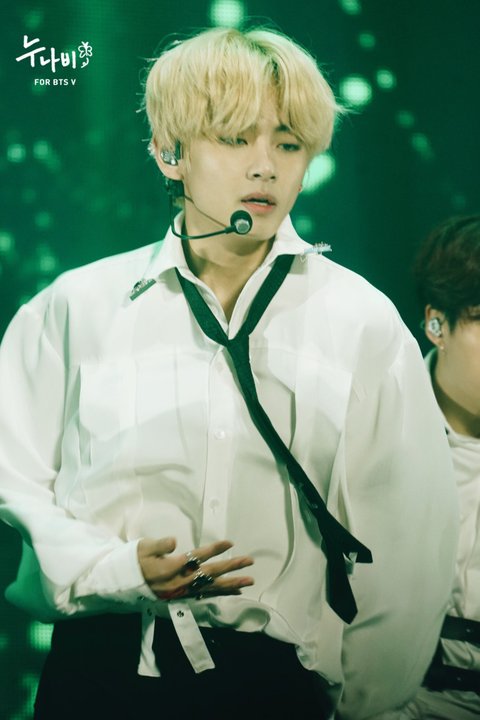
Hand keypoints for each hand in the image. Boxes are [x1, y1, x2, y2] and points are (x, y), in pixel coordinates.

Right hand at [138, 537, 253, 599]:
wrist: (124, 582)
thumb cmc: (136, 560)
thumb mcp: (143, 548)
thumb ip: (159, 545)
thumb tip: (173, 541)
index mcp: (172, 567)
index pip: (197, 556)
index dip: (214, 549)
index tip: (230, 542)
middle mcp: (180, 581)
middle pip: (210, 573)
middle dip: (231, 566)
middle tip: (249, 561)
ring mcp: (183, 590)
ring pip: (212, 587)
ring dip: (232, 583)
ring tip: (249, 581)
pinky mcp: (183, 596)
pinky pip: (206, 596)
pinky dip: (222, 594)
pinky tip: (235, 592)